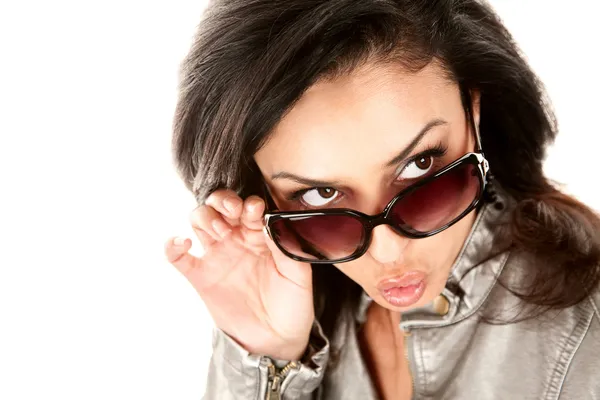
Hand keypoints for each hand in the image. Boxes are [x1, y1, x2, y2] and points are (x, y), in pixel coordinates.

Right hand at [164, 189, 314, 359]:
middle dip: (222, 201)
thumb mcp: (298, 274)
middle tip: (232, 213)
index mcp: (261, 235)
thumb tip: (270, 221)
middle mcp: (237, 240)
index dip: (248, 204)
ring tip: (218, 231)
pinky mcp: (201, 277)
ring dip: (204, 216)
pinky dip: (172, 245)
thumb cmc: (292, 304)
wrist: (276, 339)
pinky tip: (182, 243)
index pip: (248, 207)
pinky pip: (178, 257)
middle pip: (219, 205)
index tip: (253, 211)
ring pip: (199, 220)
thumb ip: (285, 246)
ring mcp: (217, 256)